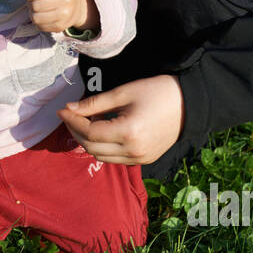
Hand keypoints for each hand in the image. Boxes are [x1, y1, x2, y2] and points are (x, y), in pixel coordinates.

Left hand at [18, 0, 98, 32]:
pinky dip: (38, 22)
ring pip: (36, 18)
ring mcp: (65, 14)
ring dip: (32, 13)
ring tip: (36, 9)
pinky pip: (40, 27)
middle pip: (36, 6)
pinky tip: (42, 15)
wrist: (78, 4)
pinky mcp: (61, 26)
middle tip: (33, 0)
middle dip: (30, 3)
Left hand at [57, 75, 184, 164]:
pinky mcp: (144, 160)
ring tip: (84, 123)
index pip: (90, 133)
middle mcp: (133, 151)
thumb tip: (70, 108)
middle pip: (92, 148)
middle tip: (70, 115)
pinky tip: (101, 131)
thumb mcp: (123, 92)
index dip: (73, 121)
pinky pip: (115, 158)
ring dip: (88, 142)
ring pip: (101, 156)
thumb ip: (95, 103)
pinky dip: (103, 147)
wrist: (189, 104)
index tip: (63, 110)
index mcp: (128, 132)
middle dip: (76, 132)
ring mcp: (140, 159)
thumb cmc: (157, 92)